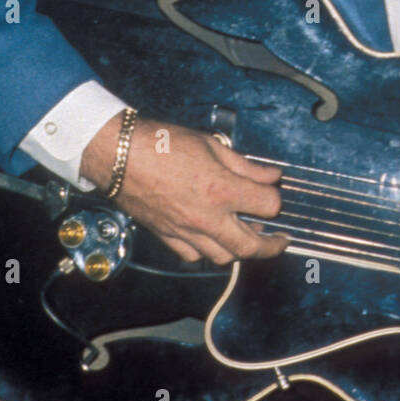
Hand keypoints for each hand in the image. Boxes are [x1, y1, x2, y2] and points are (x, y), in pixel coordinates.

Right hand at [82, 114, 288, 264]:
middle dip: (272, 246)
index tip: (274, 189)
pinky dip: (208, 251)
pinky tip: (213, 237)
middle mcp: (206, 217)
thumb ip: (246, 166)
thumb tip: (272, 176)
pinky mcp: (167, 237)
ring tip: (247, 236)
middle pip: (250, 246)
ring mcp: (186, 231)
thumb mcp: (212, 145)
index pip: (267, 206)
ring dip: (240, 249)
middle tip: (281, 240)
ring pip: (223, 256)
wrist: (118, 156)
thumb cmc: (162, 143)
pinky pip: (194, 256)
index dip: (275, 197)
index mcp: (221, 190)